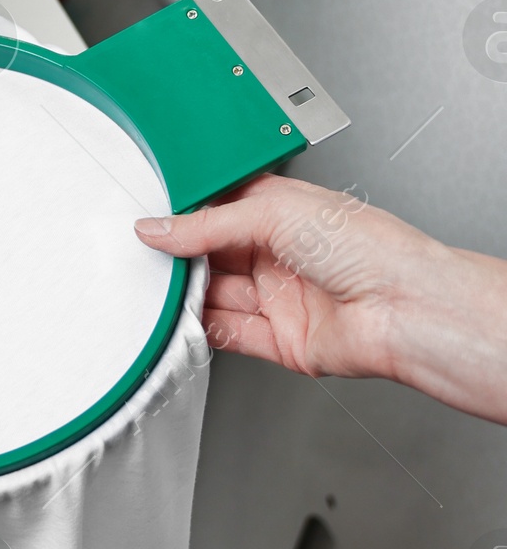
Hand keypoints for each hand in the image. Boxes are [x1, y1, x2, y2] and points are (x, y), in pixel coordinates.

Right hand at [136, 173, 506, 422]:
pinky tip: (181, 318)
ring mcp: (279, 297)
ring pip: (215, 294)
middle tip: (144, 254)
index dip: (182, 213)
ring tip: (155, 286)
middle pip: (210, 254)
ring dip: (185, 293)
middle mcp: (279, 252)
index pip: (216, 208)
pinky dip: (200, 328)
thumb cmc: (366, 245)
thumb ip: (206, 224)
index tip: (147, 217)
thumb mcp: (271, 210)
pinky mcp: (280, 340)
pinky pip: (228, 333)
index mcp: (281, 209)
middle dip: (178, 255)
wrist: (403, 307)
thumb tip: (159, 229)